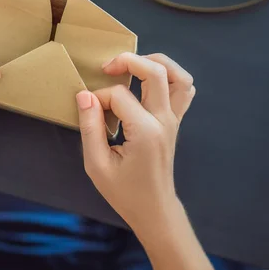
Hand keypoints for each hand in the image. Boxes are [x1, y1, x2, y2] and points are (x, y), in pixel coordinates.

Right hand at [76, 52, 194, 231]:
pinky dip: (169, 77)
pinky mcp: (176, 121)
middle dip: (128, 61)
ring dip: (155, 63)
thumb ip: (90, 128)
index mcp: (145, 132)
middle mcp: (164, 120)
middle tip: (107, 68)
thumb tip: (84, 95)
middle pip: (155, 72)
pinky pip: (183, 89)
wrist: (154, 208)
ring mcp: (174, 119)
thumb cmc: (124, 192)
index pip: (118, 95)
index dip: (97, 97)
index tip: (87, 111)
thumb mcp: (96, 165)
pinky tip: (148, 83)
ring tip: (132, 67)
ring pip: (179, 76)